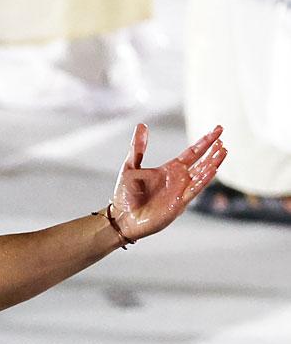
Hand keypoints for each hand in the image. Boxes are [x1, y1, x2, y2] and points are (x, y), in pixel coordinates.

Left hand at [111, 123, 225, 241]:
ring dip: (213, 163)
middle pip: (201, 162)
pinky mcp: (179, 203)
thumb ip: (138, 147)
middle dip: (212, 151)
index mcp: (170, 170)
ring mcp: (181, 191)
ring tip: (223, 151)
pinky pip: (194, 189)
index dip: (205, 142)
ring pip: (202, 175)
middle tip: (223, 140)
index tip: (218, 130)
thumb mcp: (130, 167)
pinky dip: (204, 179)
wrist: (121, 218)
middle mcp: (179, 179)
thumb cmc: (125, 195)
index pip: (193, 153)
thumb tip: (141, 125)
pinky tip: (212, 169)